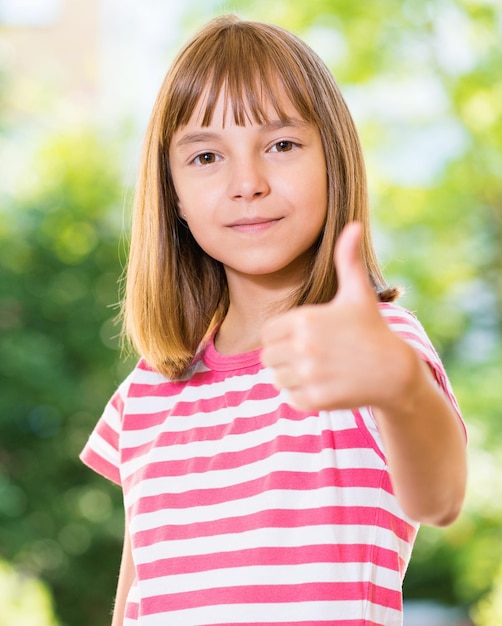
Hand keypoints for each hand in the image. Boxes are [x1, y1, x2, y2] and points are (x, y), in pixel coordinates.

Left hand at [260, 222, 411, 410]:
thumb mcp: (358, 293)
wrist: (395, 371)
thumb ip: (347, 260)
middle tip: (308, 356)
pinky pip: (290, 398)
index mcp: (305, 320)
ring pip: (276, 379)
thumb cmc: (372, 329)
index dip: (282, 336)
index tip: (304, 338)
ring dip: (290, 377)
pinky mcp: (316, 399)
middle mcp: (304, 347)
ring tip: (315, 371)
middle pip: (267, 357)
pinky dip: (301, 395)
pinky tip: (322, 386)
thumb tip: (353, 225)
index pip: (268, 333)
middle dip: (283, 357)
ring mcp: (310, 375)